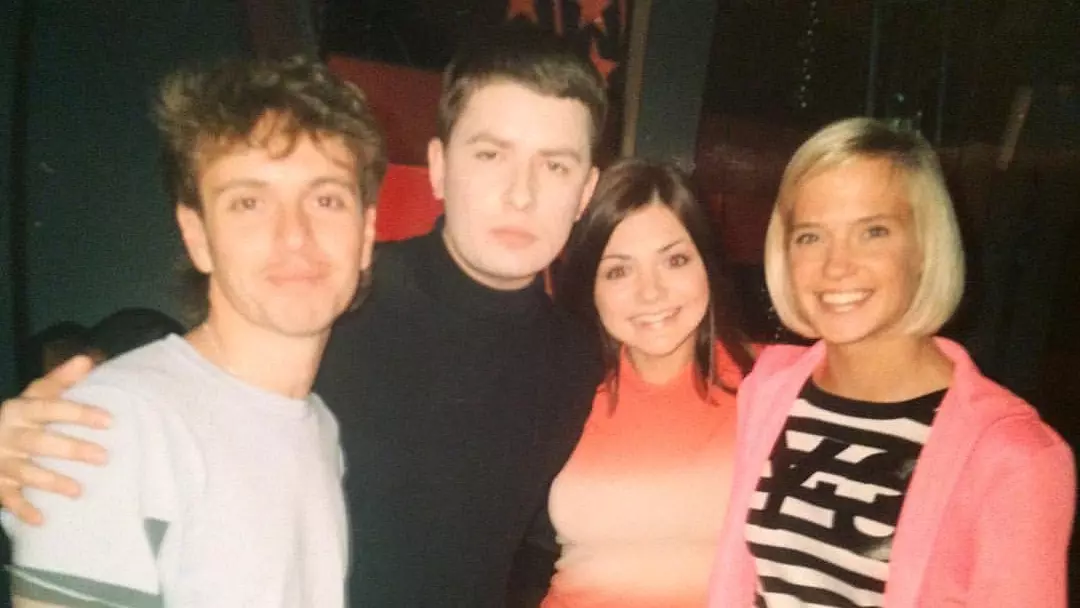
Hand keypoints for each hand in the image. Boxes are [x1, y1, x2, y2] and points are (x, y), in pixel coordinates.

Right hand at [0, 355, 110, 524]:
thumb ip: (59, 380)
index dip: (79, 412)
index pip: (50, 407)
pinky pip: (8, 498)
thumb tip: (86, 359)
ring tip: (78, 491)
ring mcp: (0, 461)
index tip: (109, 420)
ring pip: (26, 472)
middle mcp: (8, 435)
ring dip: (52, 482)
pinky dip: (23, 510)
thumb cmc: (18, 417)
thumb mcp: (33, 395)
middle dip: (71, 450)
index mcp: (20, 410)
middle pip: (40, 442)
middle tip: (104, 457)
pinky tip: (41, 520)